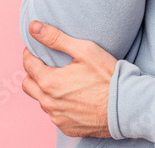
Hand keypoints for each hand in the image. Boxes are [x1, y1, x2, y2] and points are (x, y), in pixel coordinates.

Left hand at [22, 21, 116, 137]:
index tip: (36, 49)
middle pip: (28, 85)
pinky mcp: (67, 128)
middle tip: (46, 65)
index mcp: (50, 82)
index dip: (30, 53)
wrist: (127, 106)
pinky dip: (59, 105)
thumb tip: (33, 27)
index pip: (28, 65)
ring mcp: (58, 118)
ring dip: (45, 90)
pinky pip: (55, 115)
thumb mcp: (84, 50)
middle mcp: (49, 103)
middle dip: (33, 73)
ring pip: (41, 101)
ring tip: (62, 80)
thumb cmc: (108, 77)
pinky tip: (73, 97)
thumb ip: (56, 38)